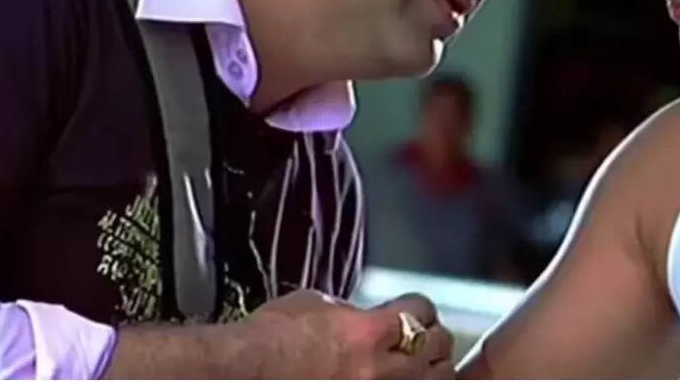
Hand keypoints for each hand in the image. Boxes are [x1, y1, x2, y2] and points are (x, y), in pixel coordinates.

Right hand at [226, 290, 453, 378]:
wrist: (240, 375)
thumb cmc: (266, 342)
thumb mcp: (310, 306)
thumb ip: (347, 311)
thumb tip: (360, 315)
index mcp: (369, 331)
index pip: (421, 309)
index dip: (417, 308)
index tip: (411, 311)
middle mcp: (382, 370)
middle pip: (439, 347)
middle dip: (432, 340)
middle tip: (421, 340)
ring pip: (438, 381)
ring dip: (430, 372)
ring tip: (417, 369)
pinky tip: (396, 378)